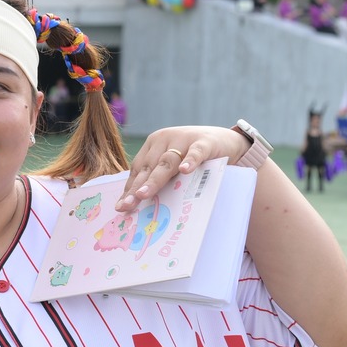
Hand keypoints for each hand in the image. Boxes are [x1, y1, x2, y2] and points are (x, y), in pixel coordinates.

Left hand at [116, 125, 250, 210]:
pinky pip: (195, 153)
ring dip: (154, 179)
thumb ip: (160, 178)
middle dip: (136, 188)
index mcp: (153, 144)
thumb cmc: (193, 156)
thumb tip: (140, 203)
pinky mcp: (204, 142)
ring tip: (143, 194)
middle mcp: (165, 139)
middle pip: (149, 167)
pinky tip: (185, 171)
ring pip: (167, 162)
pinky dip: (190, 161)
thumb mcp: (174, 165)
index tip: (121, 207)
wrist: (225, 139)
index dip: (129, 187)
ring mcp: (184, 139)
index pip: (138, 168)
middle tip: (127, 206)